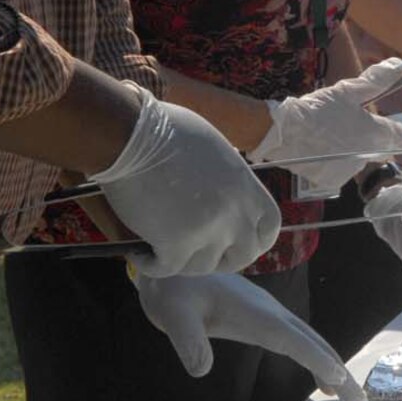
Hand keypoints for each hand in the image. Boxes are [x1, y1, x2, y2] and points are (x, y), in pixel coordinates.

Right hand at [95, 87, 279, 277]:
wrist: (132, 136)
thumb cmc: (167, 131)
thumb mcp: (215, 150)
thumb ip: (226, 180)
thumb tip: (220, 195)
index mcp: (247, 187)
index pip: (269, 227)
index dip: (254, 239)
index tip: (235, 241)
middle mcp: (236, 213)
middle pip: (242, 256)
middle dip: (220, 259)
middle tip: (195, 252)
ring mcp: (209, 231)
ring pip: (201, 266)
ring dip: (182, 261)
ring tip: (162, 247)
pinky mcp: (176, 244)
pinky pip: (166, 269)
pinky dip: (151, 264)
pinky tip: (139, 254)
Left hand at [133, 271, 367, 400]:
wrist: (170, 266)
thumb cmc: (172, 289)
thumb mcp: (172, 315)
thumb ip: (187, 340)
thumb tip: (202, 371)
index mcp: (254, 313)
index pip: (291, 339)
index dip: (315, 358)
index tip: (339, 378)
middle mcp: (269, 312)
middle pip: (312, 341)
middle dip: (337, 369)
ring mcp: (268, 314)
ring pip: (308, 340)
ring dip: (331, 365)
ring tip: (347, 396)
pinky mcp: (261, 318)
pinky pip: (297, 339)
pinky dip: (314, 358)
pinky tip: (320, 378)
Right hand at [255, 58, 401, 194]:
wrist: (283, 133)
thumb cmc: (318, 109)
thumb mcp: (347, 91)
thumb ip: (376, 81)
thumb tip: (399, 65)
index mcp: (374, 133)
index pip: (400, 137)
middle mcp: (366, 155)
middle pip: (382, 151)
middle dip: (379, 142)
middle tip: (367, 132)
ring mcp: (349, 170)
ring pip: (360, 160)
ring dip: (355, 152)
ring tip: (336, 137)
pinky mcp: (332, 181)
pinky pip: (341, 171)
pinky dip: (337, 163)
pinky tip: (324, 151)